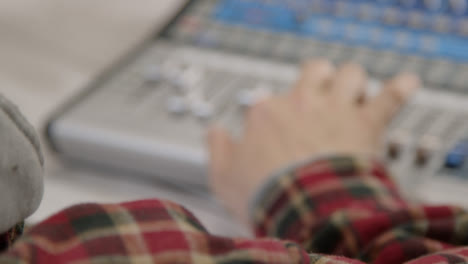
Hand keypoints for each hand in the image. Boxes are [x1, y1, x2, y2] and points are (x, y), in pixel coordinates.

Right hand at [207, 60, 419, 223]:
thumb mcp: (224, 178)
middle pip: (313, 71)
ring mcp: (335, 110)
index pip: (270, 99)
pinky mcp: (365, 124)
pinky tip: (406, 84)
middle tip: (319, 91)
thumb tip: (214, 133)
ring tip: (355, 91)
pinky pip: (390, 97)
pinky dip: (400, 89)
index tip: (276, 130)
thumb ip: (218, 150)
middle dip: (318, 78)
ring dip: (353, 81)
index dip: (274, 113)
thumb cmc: (267, 194)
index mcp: (267, 113)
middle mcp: (302, 102)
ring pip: (350, 74)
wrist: (305, 209)